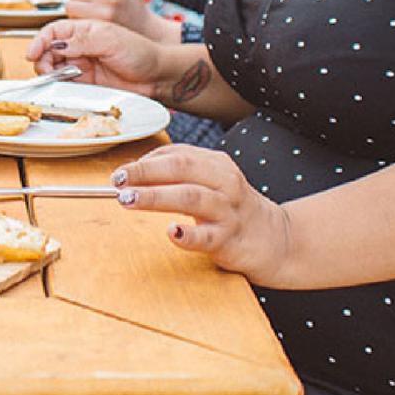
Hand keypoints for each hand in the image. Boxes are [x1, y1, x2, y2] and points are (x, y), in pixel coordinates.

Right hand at [24, 17, 166, 97]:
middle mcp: (80, 46)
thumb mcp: (110, 39)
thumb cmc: (140, 52)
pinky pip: (64, 84)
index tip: (32, 53)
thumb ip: (82, 40)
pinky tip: (62, 85)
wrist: (156, 77)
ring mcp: (82, 65)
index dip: (39, 41)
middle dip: (41, 59)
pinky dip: (58, 85)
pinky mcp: (85, 84)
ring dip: (48, 72)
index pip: (53, 32)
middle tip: (45, 69)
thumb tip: (56, 43)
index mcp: (85, 29)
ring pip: (53, 68)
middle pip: (49, 50)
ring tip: (54, 77)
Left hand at [112, 145, 292, 284]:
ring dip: (155, 196)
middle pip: (181, 168)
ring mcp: (228, 211)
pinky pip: (207, 236)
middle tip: (117, 179)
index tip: (120, 171)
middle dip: (145, 172)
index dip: (145, 161)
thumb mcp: (212, 181)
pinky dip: (187, 234)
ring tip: (128, 199)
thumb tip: (137, 170)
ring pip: (190, 197)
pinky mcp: (230, 240)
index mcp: (216, 164)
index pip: (177, 154)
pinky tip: (171, 232)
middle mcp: (224, 182)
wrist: (276, 240)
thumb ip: (180, 172)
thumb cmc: (233, 208)